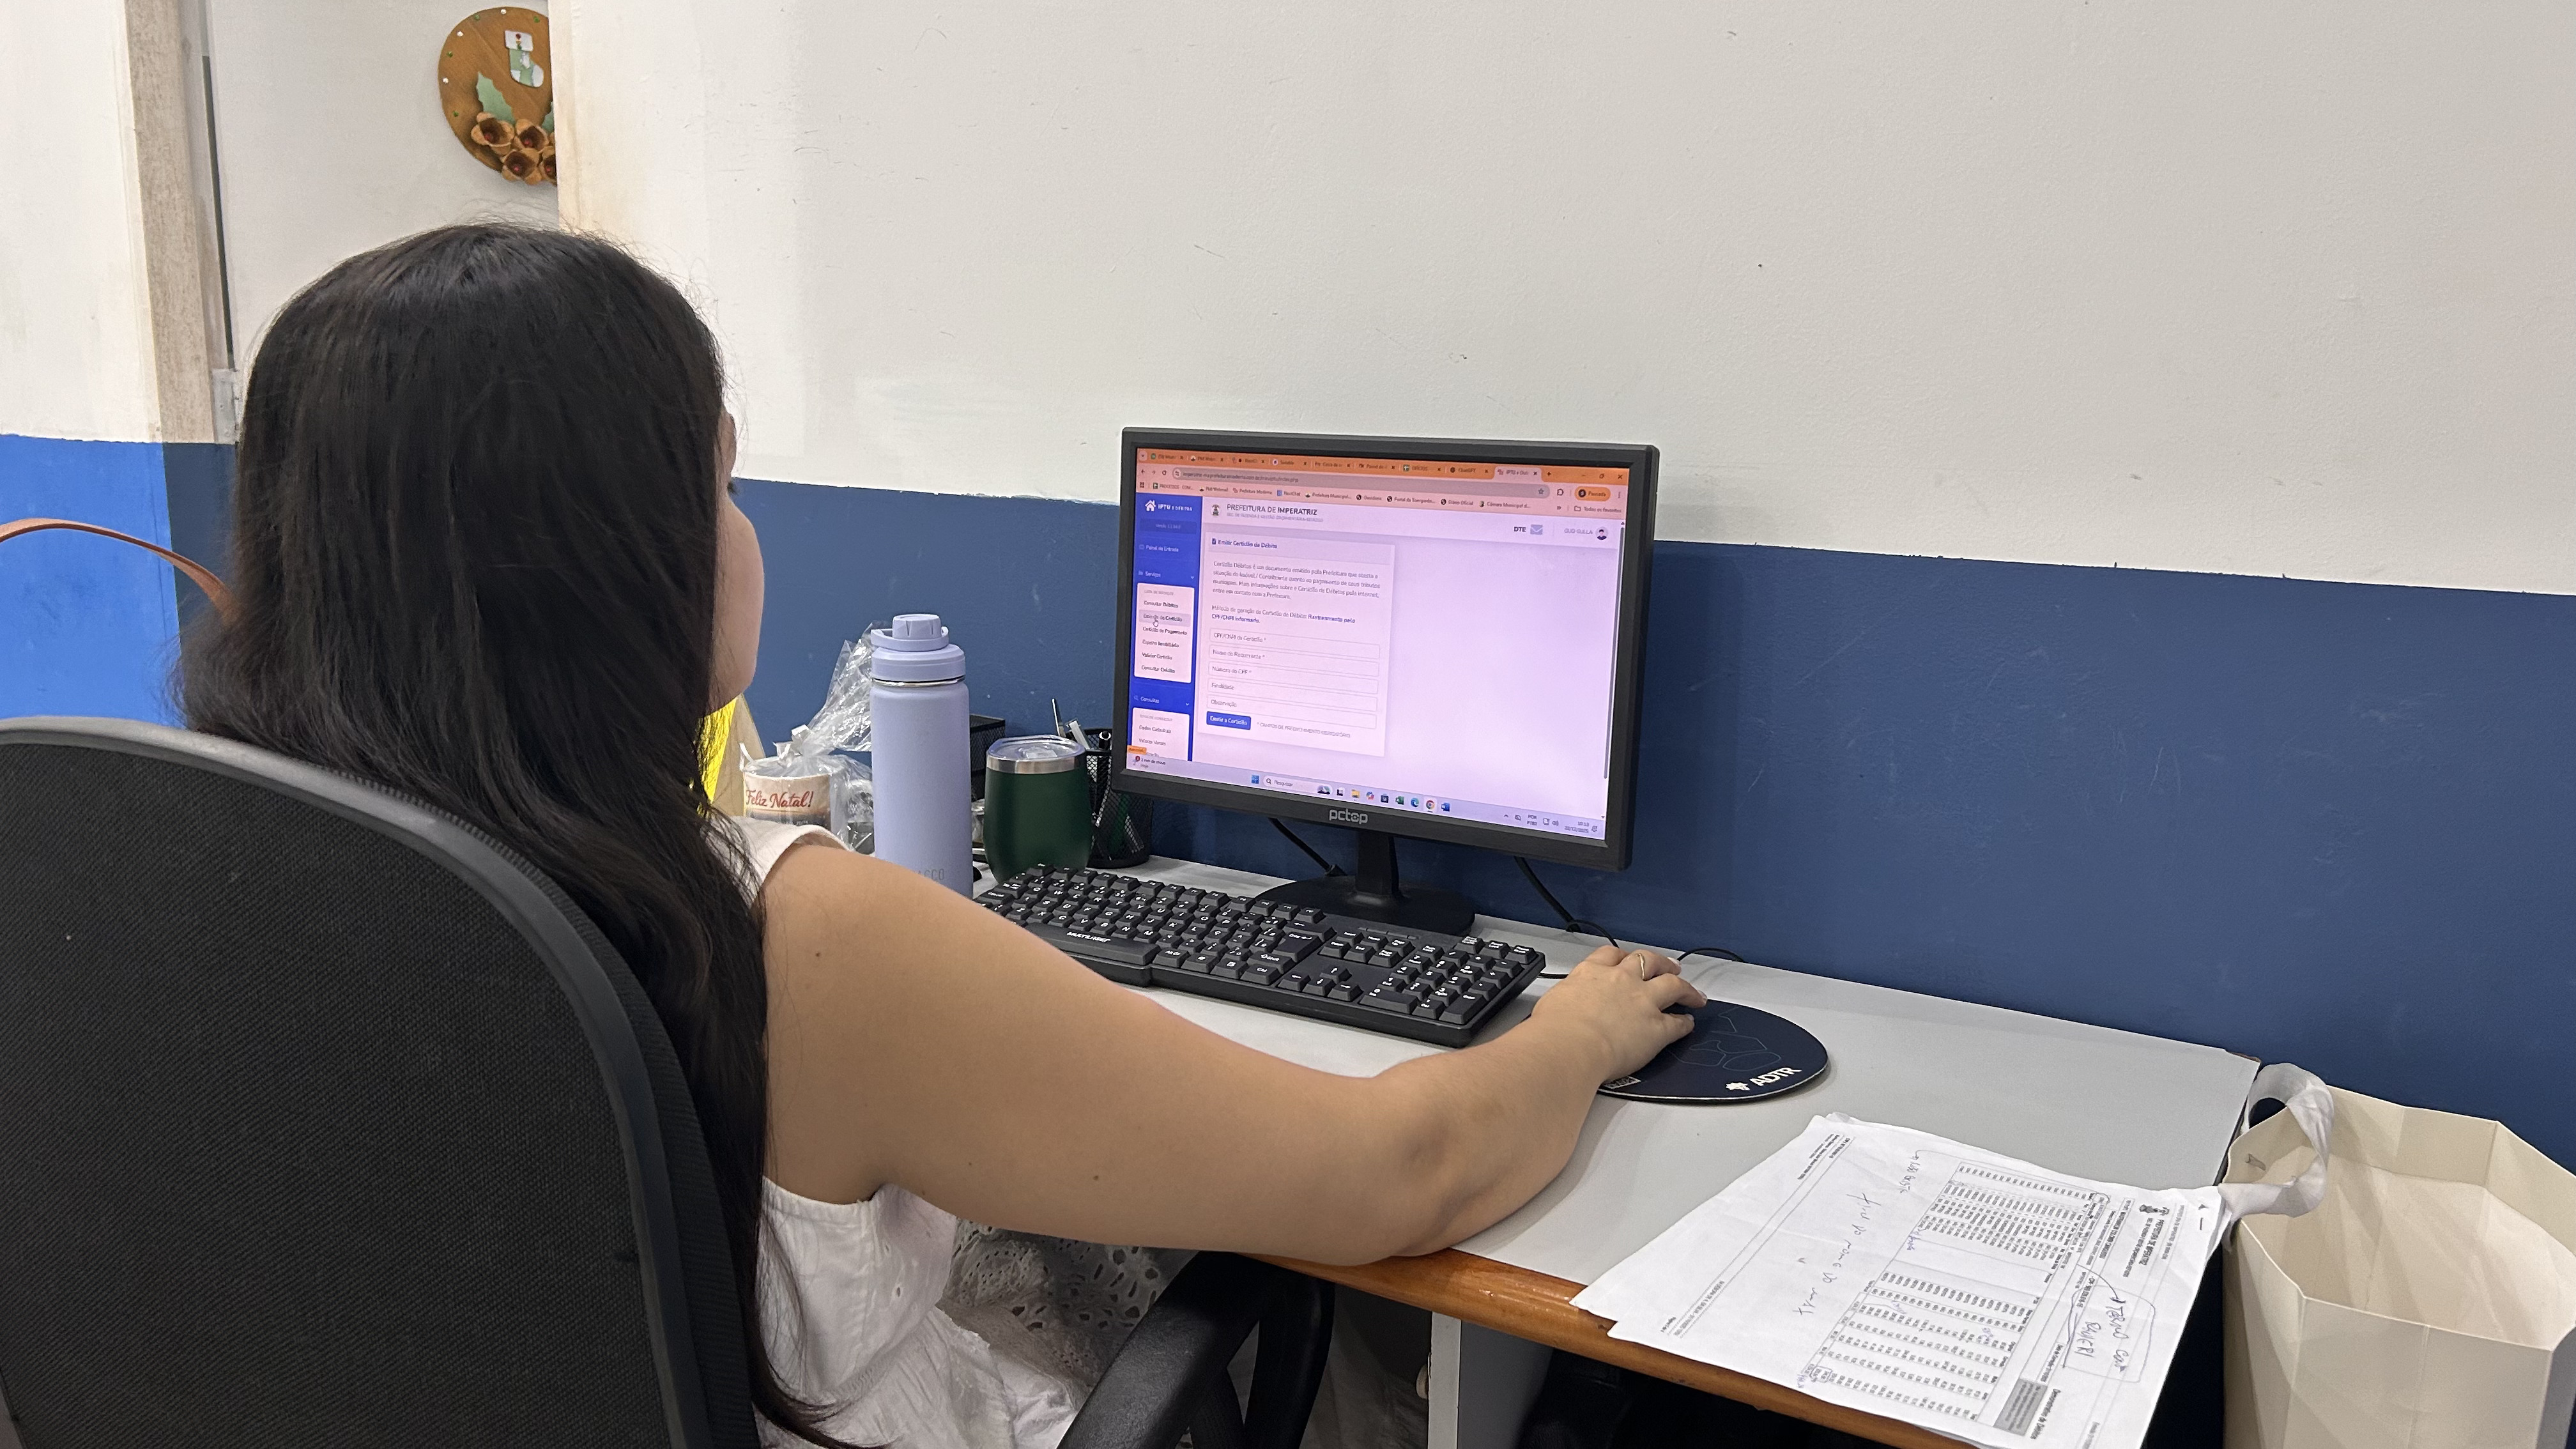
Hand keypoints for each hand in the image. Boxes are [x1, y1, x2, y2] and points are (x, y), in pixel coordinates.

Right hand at [1526, 945, 1706, 1079]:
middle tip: (1670, 967)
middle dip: (1661, 963)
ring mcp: (1643, 1002)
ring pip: (1673, 985)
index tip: (1627, 960)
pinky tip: (1688, 1025)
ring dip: (1685, 988)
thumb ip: (1566, 1001)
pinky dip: (1685, 1023)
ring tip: (1694, 993)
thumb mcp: (1553, 1002)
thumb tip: (1560, 1010)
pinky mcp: (1657, 1028)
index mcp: (1592, 973)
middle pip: (1648, 961)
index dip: (1623, 957)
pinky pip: (1677, 1023)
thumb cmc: (1554, 1029)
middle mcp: (1621, 981)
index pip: (1611, 955)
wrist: (1569, 1045)